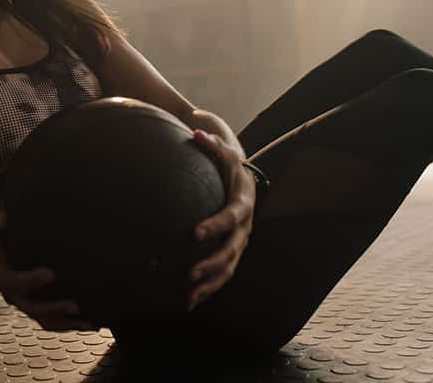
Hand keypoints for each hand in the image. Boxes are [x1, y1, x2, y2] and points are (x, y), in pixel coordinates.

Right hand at [0, 208, 98, 330]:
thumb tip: (2, 217)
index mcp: (1, 277)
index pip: (14, 283)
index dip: (31, 281)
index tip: (50, 273)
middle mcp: (12, 295)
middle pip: (33, 308)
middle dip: (54, 308)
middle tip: (74, 305)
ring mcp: (25, 302)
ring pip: (45, 320)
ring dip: (67, 322)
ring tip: (89, 323)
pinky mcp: (35, 305)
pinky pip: (52, 321)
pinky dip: (70, 324)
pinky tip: (90, 323)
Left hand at [185, 129, 256, 310]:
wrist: (239, 175)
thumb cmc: (225, 160)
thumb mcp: (221, 148)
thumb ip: (210, 142)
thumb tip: (196, 132)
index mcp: (243, 201)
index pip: (232, 216)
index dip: (216, 224)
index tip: (194, 232)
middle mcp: (245, 225)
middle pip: (232, 249)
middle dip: (211, 262)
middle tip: (189, 272)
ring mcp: (240, 241)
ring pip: (228, 268)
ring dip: (210, 284)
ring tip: (188, 295)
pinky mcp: (231, 252)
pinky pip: (222, 274)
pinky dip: (208, 288)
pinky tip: (187, 301)